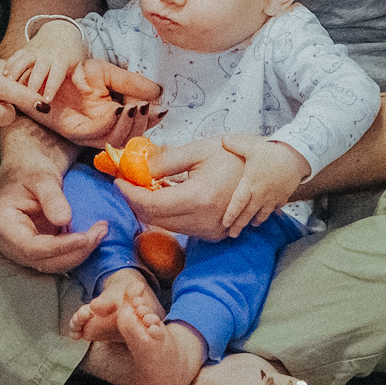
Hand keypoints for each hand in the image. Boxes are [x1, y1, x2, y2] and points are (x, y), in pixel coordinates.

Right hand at [0, 144, 104, 272]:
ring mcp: (26, 248)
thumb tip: (64, 220)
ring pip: (55, 263)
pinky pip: (61, 256)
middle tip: (100, 231)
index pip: (31, 248)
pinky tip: (95, 234)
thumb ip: (51, 197)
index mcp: (3, 226)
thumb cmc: (30, 166)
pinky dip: (79, 250)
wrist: (29, 165)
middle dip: (75, 252)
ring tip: (101, 231)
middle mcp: (11, 243)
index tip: (85, 238)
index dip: (59, 247)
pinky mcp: (42, 248)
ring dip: (80, 253)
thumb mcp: (41, 176)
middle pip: (44, 261)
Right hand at [3, 23, 84, 103]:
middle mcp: (46, 55)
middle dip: (32, 84)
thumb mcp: (78, 63)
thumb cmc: (71, 52)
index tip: (46, 100)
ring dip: (15, 73)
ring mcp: (34, 51)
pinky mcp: (24, 49)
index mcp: (60, 60)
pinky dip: (9, 65)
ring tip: (9, 86)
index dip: (51, 88)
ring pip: (22, 61)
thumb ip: (81, 78)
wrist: (60, 31)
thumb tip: (89, 91)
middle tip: (25, 98)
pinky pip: (15, 56)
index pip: (56, 76)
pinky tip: (4, 76)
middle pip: (37, 70)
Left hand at [43, 58, 164, 146]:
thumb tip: (158, 93)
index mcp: (112, 117)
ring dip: (129, 125)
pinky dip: (110, 123)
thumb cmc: (76, 71)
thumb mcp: (108, 73)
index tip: (161, 110)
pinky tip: (119, 110)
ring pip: (115, 139)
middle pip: (128, 137)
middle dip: (141, 124)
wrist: (47, 68)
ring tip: (136, 107)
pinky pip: (95, 133)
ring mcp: (86, 132)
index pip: (137, 126)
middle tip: (147, 107)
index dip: (150, 121)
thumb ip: (131, 83)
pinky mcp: (72, 131)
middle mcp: (101, 128)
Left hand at [112, 136, 244, 238]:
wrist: (267, 172)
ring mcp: (211, 230)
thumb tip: (140, 172)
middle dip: (136, 202)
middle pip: (155, 219)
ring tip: (143, 187)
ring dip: (150, 209)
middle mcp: (204, 220)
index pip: (151, 204)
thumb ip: (166, 163)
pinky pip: (181, 227)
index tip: (118, 181)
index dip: (130, 194)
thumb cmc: (233, 156)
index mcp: (199, 198)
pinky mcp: (214, 234)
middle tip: (126, 184)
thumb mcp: (198, 150)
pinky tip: (164, 196)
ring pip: (166, 226)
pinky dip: (167, 214)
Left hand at [218, 135, 310, 235]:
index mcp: (249, 185)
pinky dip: (269, 212)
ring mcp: (272, 198)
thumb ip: (234, 144)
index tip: (224, 224)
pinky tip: (266, 213)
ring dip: (255, 221)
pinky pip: (275, 208)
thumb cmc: (272, 152)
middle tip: (232, 235)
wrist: (297, 156)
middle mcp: (260, 195)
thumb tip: (222, 139)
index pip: (237, 204)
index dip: (230, 216)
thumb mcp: (251, 146)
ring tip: (250, 226)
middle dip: (239, 225)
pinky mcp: (283, 197)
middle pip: (247, 214)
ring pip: (262, 214)